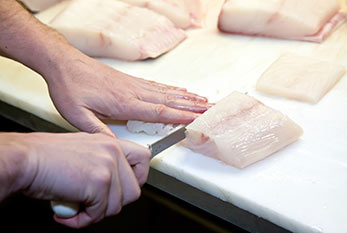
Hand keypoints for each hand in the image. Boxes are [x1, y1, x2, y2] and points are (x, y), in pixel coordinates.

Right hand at [14, 132, 149, 227]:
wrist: (26, 159)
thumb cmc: (46, 157)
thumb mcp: (84, 152)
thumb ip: (104, 164)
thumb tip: (114, 185)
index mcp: (110, 143)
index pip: (144, 158)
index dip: (138, 177)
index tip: (125, 187)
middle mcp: (113, 152)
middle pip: (134, 190)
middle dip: (113, 203)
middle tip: (94, 203)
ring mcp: (108, 167)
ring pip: (117, 205)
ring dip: (95, 213)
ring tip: (76, 207)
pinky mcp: (99, 183)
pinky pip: (99, 213)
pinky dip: (82, 220)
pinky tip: (67, 211)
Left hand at [44, 50, 209, 136]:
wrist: (65, 64)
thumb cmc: (70, 88)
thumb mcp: (77, 115)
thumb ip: (98, 131)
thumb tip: (116, 147)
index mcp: (124, 103)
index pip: (159, 111)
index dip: (180, 116)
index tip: (197, 118)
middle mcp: (134, 92)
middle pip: (169, 100)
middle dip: (192, 106)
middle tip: (211, 108)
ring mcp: (134, 85)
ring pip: (166, 92)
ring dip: (187, 97)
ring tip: (203, 100)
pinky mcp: (130, 81)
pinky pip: (157, 85)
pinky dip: (172, 89)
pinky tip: (180, 90)